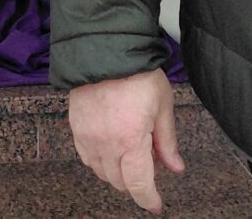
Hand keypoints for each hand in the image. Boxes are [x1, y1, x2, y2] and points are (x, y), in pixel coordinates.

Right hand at [69, 69, 184, 213]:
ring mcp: (88, 138)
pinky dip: (100, 161)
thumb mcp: (162, 104)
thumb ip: (167, 141)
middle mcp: (106, 144)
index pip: (139, 185)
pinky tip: (110, 149)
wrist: (105, 49)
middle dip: (136, 182)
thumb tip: (175, 167)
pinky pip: (87, 158)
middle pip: (120, 182)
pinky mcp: (76, 128)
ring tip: (131, 154)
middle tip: (149, 165)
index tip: (156, 205)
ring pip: (102, 173)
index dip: (149, 199)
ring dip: (117, 173)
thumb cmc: (137, 73)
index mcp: (131, 140)